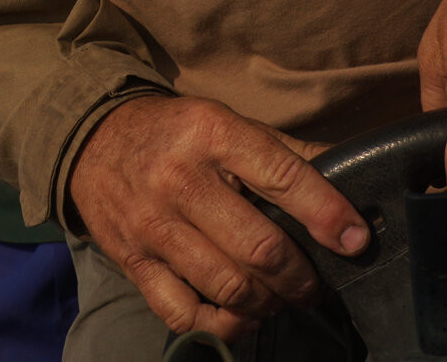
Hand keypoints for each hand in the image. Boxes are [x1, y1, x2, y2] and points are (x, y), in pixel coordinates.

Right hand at [67, 95, 370, 341]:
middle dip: (300, 277)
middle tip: (312, 284)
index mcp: (213, 133)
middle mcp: (180, 179)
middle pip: (258, 247)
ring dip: (268, 303)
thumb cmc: (175, 133)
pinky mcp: (133, 260)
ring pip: (228, 286)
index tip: (355, 240)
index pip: (283, 178)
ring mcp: (153, 224)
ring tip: (278, 297)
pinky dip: (223, 325)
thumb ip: (284, 152)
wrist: (91, 140)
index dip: (326, 214)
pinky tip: (239, 314)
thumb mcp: (226, 121)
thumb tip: (349, 173)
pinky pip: (184, 313)